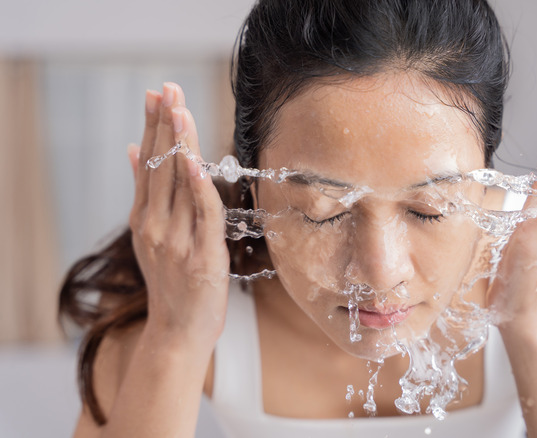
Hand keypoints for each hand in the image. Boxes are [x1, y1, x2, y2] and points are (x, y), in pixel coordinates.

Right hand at [127, 83, 229, 347]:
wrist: (177, 333)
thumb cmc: (172, 285)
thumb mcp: (151, 236)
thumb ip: (146, 194)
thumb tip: (135, 151)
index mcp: (145, 219)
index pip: (149, 164)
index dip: (154, 127)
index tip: (156, 94)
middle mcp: (156, 226)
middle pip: (160, 167)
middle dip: (165, 125)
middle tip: (167, 88)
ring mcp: (177, 241)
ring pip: (179, 185)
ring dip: (180, 144)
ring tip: (179, 109)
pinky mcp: (201, 257)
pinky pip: (202, 215)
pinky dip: (199, 187)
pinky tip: (195, 161)